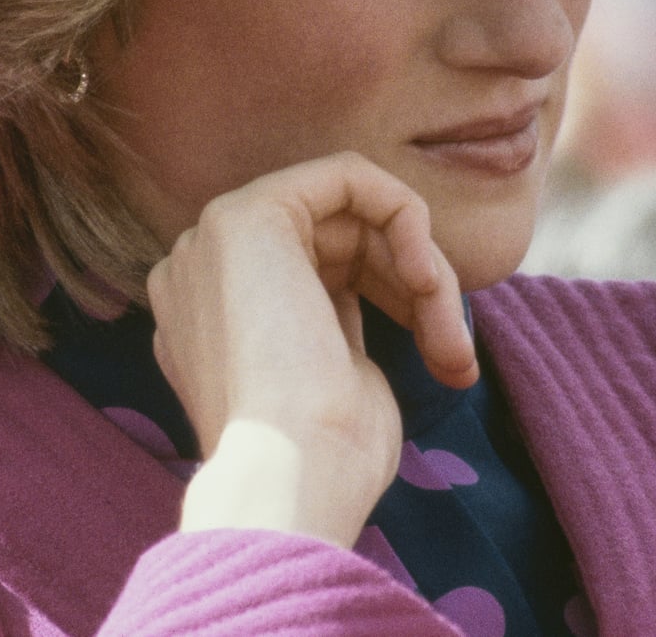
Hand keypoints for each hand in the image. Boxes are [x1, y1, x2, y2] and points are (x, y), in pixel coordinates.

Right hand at [146, 152, 477, 547]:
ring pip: (349, 212)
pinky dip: (404, 214)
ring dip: (418, 266)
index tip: (442, 356)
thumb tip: (374, 296)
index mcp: (212, 320)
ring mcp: (214, 240)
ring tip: (448, 336)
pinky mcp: (247, 213)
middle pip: (337, 241)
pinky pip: (348, 174)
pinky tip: (424, 275)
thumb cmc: (324, 458)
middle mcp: (200, 274)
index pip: (319, 275)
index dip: (391, 300)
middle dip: (412, 285)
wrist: (290, 480)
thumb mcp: (335, 379)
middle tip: (454, 352)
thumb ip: (336, 324)